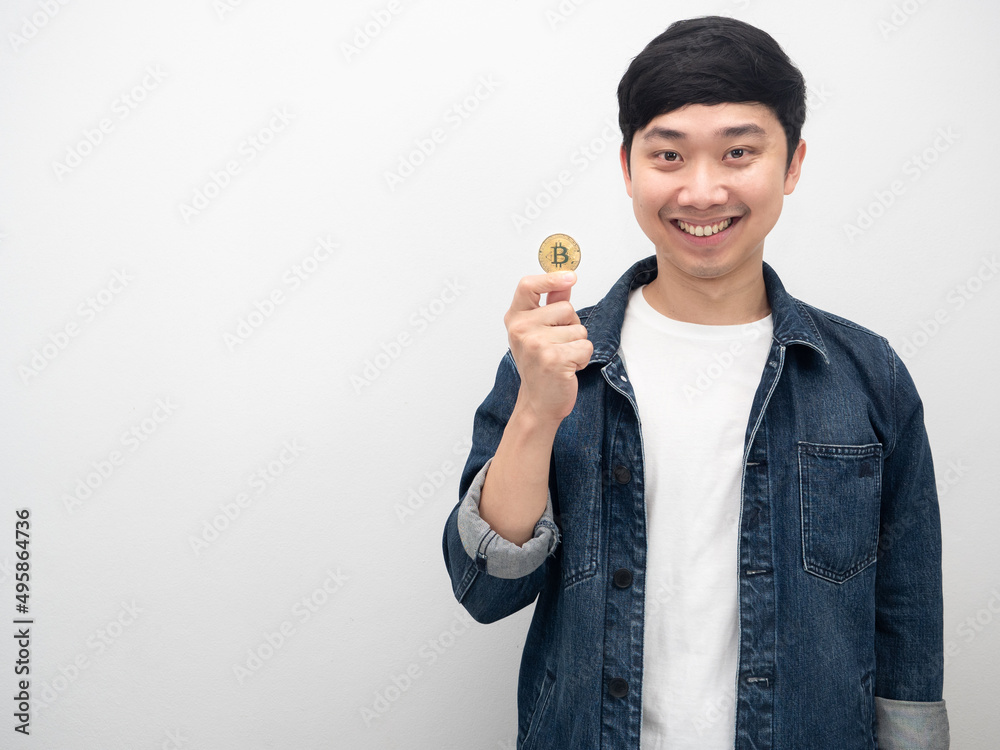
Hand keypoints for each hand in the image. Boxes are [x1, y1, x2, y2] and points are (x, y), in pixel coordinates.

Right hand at [503, 272, 592, 424]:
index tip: (570, 277)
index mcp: (516, 319)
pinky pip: (585, 346)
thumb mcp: (539, 332)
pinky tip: (567, 369)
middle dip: (571, 326)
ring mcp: (536, 344)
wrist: (538, 403)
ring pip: (579, 329)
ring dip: (577, 345)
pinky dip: (583, 359)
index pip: (527, 286)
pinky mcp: (554, 359)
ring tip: (562, 359)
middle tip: (557, 345)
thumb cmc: (539, 366)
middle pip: (566, 308)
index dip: (550, 278)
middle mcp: (521, 329)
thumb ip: (551, 304)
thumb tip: (565, 279)